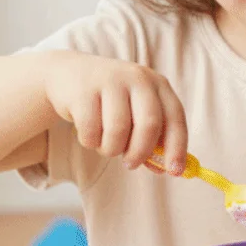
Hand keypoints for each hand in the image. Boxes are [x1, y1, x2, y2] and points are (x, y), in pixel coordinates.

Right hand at [42, 51, 187, 172]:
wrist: (68, 74)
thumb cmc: (111, 102)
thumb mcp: (135, 113)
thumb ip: (151, 139)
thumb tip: (163, 169)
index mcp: (158, 84)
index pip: (175, 117)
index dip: (177, 147)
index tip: (174, 171)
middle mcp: (137, 78)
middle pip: (149, 124)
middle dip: (140, 152)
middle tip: (130, 164)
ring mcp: (110, 81)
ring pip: (118, 130)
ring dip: (111, 149)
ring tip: (106, 146)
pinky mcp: (83, 91)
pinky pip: (91, 131)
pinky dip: (90, 142)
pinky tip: (88, 134)